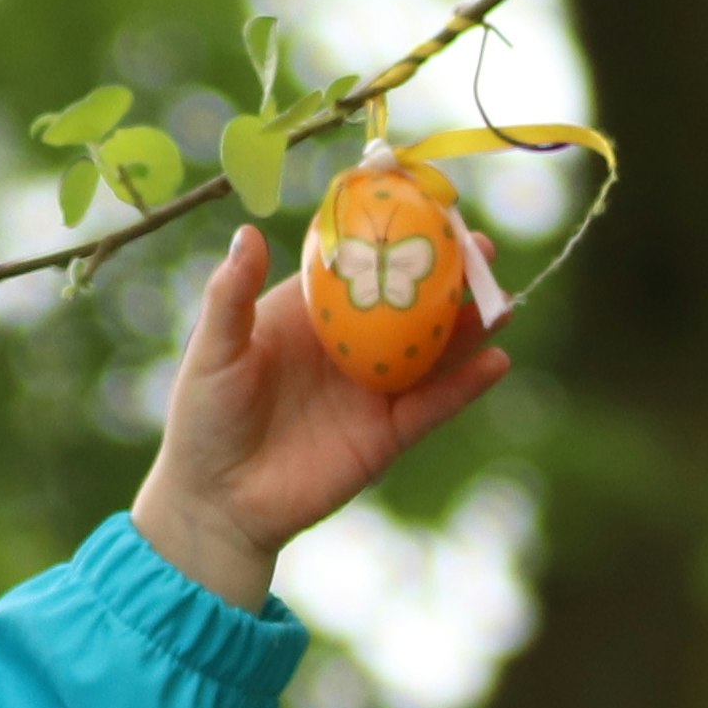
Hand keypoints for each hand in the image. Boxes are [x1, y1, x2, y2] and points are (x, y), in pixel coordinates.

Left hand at [128, 224, 510, 612]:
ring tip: (502, 300)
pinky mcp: (387, 435)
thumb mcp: (215, 349)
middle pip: (412, 303)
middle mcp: (353, 344)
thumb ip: (231, 295)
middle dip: (450, 277)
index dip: (397, 237)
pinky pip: (434, 405)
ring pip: (434, 351)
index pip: (365, 264)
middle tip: (482, 250)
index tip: (430, 207)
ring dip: (470, 326)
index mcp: (315, 312)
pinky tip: (496, 361)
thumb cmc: (206, 416)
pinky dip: (465, 386)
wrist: (218, 500)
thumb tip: (248, 234)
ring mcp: (374, 389)